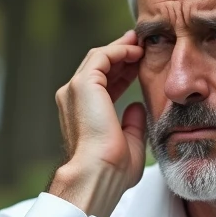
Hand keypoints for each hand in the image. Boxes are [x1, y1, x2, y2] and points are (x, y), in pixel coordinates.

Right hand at [49, 30, 145, 216]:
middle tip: (141, 46)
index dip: (122, 72)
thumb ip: (132, 124)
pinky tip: (136, 51)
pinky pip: (102, 57)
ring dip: (121, 49)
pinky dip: (119, 50)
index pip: (102, 84)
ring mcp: (75, 90)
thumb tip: (137, 107)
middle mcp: (73, 99)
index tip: (140, 65)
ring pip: (99, 58)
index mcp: (82, 113)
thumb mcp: (129, 143)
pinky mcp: (83, 84)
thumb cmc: (113, 169)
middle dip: (121, 55)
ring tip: (140, 43)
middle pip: (99, 67)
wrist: (99, 173)